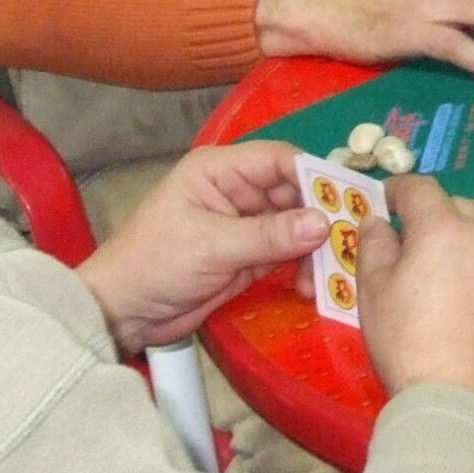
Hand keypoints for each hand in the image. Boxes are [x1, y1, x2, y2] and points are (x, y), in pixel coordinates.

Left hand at [77, 142, 329, 352]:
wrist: (124, 313)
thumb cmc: (156, 263)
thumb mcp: (212, 246)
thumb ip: (269, 235)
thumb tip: (324, 223)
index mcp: (221, 170)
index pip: (279, 160)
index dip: (314, 176)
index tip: (347, 199)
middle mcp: (238, 191)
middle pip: (295, 193)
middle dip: (321, 216)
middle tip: (350, 241)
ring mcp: (246, 225)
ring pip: (297, 226)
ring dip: (315, 248)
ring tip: (331, 272)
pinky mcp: (251, 257)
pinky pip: (288, 254)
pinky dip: (303, 267)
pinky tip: (313, 285)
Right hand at [354, 177, 473, 419]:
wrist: (463, 406)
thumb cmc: (408, 346)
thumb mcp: (372, 294)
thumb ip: (374, 245)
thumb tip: (378, 221)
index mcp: (445, 229)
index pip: (420, 189)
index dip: (400, 191)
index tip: (389, 203)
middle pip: (461, 211)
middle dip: (438, 221)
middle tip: (419, 249)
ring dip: (473, 255)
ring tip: (455, 291)